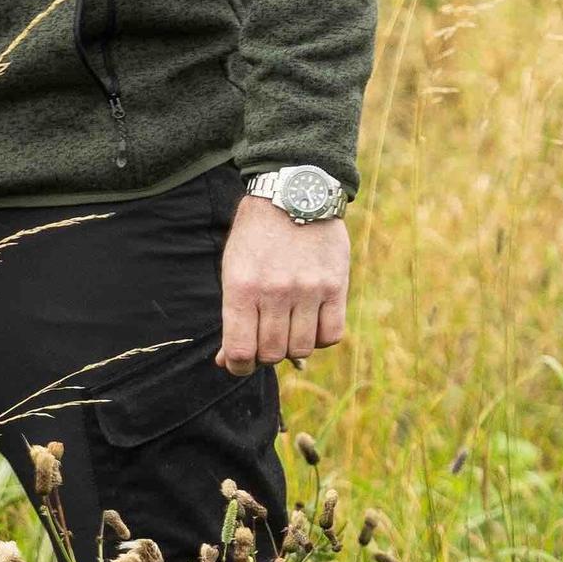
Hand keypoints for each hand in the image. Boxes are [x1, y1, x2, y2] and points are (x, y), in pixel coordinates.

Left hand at [217, 195, 347, 374]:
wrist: (293, 194)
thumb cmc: (256, 237)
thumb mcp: (233, 270)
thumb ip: (232, 317)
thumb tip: (227, 362)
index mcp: (242, 288)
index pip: (240, 351)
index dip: (238, 366)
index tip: (239, 362)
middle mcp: (275, 292)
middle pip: (272, 354)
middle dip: (265, 354)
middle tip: (265, 338)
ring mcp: (308, 290)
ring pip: (302, 349)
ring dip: (293, 347)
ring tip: (288, 327)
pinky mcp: (335, 286)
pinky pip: (331, 335)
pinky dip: (321, 338)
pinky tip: (311, 323)